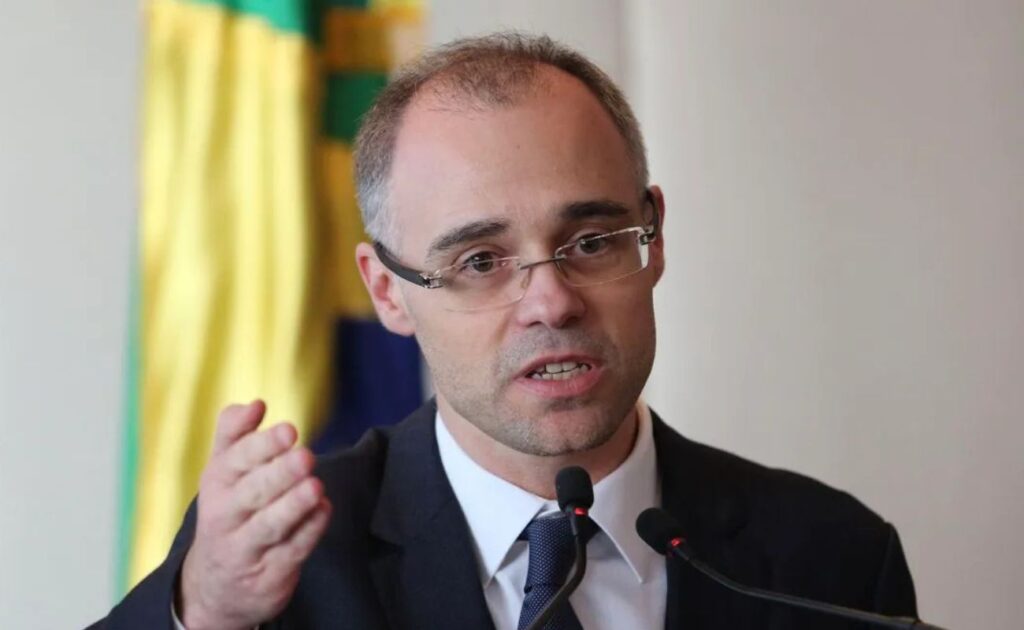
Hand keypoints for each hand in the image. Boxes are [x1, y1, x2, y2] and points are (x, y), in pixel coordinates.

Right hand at [177, 401, 331, 629]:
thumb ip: (234, 433)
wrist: (216, 587)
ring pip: (269, 526)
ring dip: (294, 505)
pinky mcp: (268, 575)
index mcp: (216, 484)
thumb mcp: (222, 471)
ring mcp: (245, 549)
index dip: (262, 445)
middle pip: (252, 493)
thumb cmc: (229, 511)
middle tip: (306, 456)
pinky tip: (325, 510)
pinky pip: (291, 552)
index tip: (290, 430)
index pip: (235, 461)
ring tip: (315, 486)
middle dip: (279, 473)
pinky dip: (309, 531)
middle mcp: (225, 516)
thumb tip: (255, 403)